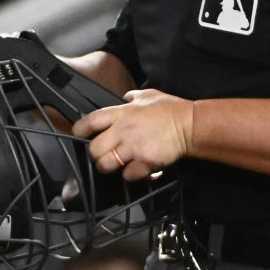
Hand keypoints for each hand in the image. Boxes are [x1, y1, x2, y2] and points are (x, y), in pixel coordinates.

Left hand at [73, 89, 194, 180]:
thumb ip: (132, 97)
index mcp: (121, 113)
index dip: (80, 129)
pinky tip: (136, 168)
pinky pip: (127, 175)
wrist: (190, 125)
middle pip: (94, 149)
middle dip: (95, 154)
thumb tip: (124, 98)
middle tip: (102, 154)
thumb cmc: (171, 109)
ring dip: (109, 166)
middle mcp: (123, 130)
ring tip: (116, 164)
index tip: (79, 133)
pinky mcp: (145, 162)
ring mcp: (133, 148)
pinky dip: (130, 174)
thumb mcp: (148, 95)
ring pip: (106, 165)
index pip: (90, 121)